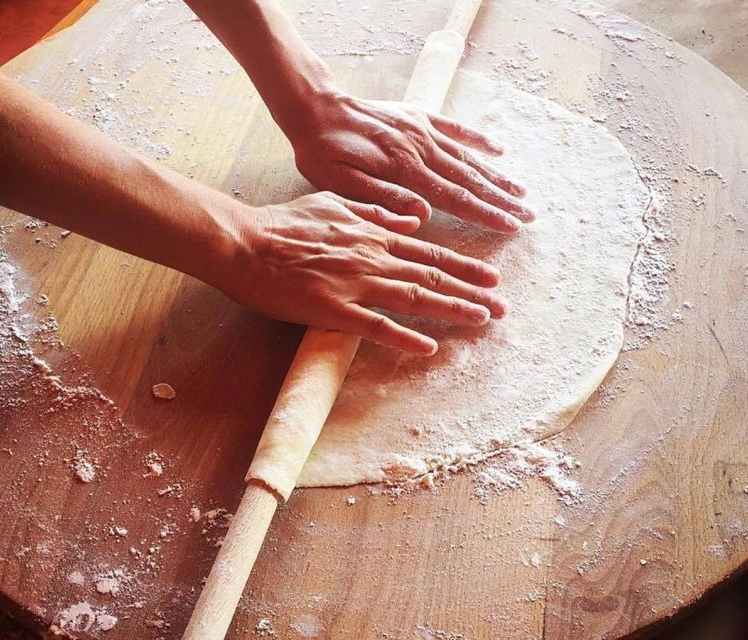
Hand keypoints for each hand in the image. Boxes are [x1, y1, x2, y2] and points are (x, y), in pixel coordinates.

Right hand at [220, 193, 505, 354]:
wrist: (244, 241)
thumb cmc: (283, 223)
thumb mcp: (333, 203)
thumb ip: (375, 212)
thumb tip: (412, 220)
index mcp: (371, 235)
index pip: (428, 251)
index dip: (463, 266)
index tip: (491, 276)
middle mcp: (371, 257)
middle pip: (431, 275)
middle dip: (471, 290)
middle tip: (502, 305)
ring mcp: (354, 283)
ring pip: (414, 297)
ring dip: (451, 309)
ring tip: (482, 318)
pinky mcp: (332, 309)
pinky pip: (375, 326)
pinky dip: (404, 336)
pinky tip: (429, 346)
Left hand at [281, 91, 534, 232]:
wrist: (314, 108)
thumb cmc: (323, 152)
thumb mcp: (341, 185)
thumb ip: (382, 200)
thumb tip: (423, 216)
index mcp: (405, 171)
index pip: (455, 199)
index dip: (486, 215)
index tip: (510, 226)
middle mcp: (421, 149)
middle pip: (470, 180)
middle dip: (501, 200)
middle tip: (528, 216)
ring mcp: (422, 131)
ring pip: (468, 158)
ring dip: (496, 176)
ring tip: (521, 192)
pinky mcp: (417, 117)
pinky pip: (455, 130)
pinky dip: (478, 140)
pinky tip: (498, 150)